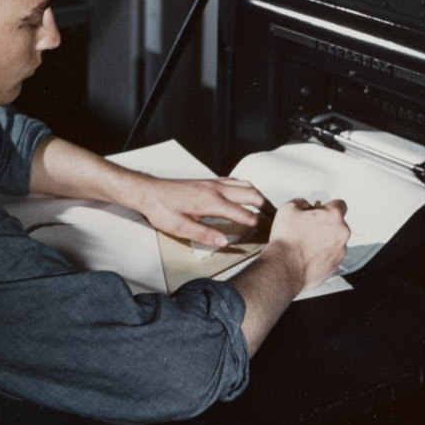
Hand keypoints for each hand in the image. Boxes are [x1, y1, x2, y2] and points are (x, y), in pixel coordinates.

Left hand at [129, 175, 268, 247]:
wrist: (148, 191)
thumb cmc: (161, 209)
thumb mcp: (180, 228)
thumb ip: (204, 235)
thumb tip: (225, 243)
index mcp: (212, 202)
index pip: (244, 214)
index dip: (259, 225)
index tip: (269, 233)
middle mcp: (216, 189)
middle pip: (252, 194)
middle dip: (267, 207)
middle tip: (276, 219)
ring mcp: (213, 183)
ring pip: (245, 184)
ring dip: (258, 196)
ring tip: (266, 209)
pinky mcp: (208, 181)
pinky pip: (234, 181)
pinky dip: (246, 188)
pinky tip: (245, 195)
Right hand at [265, 198, 349, 291]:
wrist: (284, 267)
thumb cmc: (287, 238)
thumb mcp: (288, 208)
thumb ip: (302, 202)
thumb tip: (306, 206)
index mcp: (334, 216)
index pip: (340, 204)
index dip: (327, 206)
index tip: (319, 211)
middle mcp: (342, 233)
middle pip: (338, 224)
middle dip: (325, 224)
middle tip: (307, 228)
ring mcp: (340, 251)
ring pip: (335, 241)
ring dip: (324, 240)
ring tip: (304, 244)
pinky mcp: (334, 266)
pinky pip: (330, 256)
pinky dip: (321, 255)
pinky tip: (306, 255)